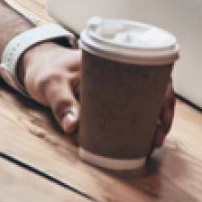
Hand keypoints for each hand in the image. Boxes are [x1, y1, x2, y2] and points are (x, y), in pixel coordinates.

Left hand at [20, 43, 175, 148]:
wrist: (37, 64)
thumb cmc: (46, 70)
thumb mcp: (51, 85)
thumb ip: (62, 105)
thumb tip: (74, 128)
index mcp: (112, 60)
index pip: (149, 71)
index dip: (163, 94)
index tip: (162, 118)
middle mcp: (120, 69)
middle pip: (154, 87)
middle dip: (163, 113)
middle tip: (159, 137)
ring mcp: (117, 81)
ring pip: (146, 98)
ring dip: (155, 119)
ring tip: (154, 141)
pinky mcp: (110, 93)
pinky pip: (132, 105)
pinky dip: (141, 120)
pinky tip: (143, 136)